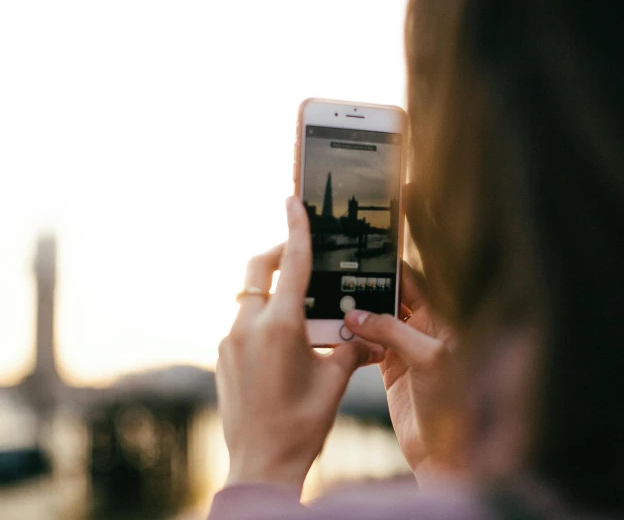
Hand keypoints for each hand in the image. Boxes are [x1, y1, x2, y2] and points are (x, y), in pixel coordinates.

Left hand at [216, 197, 383, 492]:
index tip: (293, 200)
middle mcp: (248, 327)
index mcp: (280, 326)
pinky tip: (283, 344)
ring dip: (272, 292)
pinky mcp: (223, 358)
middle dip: (277, 253)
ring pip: (249, 298)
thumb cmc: (303, 423)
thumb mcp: (335, 380)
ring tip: (300, 312)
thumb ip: (349, 347)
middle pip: (257, 269)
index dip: (296, 227)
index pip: (293, 263)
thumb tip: (362, 333)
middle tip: (298, 254)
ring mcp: (230, 342)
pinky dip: (262, 319)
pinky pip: (242, 323)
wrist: (261, 463)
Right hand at [343, 263, 461, 485]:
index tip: (364, 255)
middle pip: (392, 296)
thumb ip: (393, 331)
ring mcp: (406, 348)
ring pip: (377, 319)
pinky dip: (353, 336)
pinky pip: (368, 343)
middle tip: (339, 274)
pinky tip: (336, 329)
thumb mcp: (428, 358)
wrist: (442, 450)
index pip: (414, 282)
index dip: (391, 267)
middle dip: (368, 286)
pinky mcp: (390, 368)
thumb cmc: (450, 404)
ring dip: (358, 311)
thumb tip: (357, 314)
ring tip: (331, 298)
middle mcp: (424, 329)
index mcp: (441, 319)